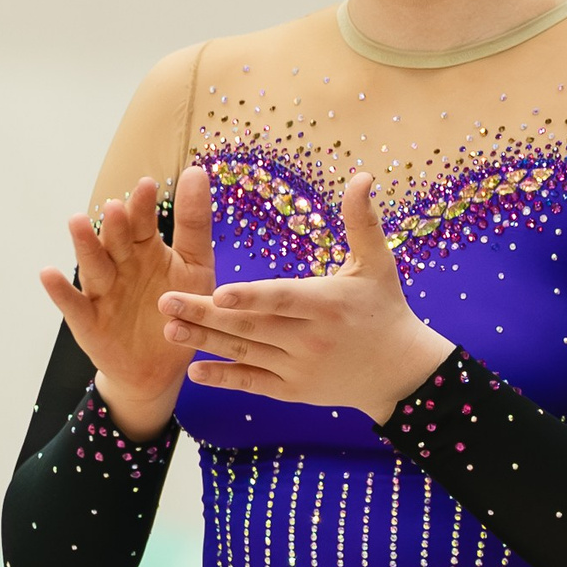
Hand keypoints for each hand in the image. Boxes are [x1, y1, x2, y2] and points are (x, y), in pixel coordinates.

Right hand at [38, 165, 215, 441]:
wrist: (161, 366)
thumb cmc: (180, 308)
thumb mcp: (196, 266)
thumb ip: (194, 223)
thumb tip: (195, 171)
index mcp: (146, 251)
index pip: (144, 223)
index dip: (144, 206)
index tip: (148, 184)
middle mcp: (121, 266)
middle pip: (116, 242)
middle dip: (116, 225)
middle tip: (116, 206)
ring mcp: (102, 292)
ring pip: (93, 266)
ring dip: (85, 246)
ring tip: (78, 222)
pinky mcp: (88, 321)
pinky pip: (73, 304)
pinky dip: (61, 290)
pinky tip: (49, 273)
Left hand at [155, 171, 451, 422]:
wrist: (402, 372)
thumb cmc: (387, 309)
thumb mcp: (379, 264)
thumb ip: (362, 221)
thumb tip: (361, 176)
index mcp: (329, 304)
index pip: (283, 298)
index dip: (251, 296)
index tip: (218, 290)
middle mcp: (312, 338)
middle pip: (251, 326)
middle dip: (205, 314)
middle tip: (164, 301)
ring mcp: (301, 368)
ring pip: (246, 353)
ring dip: (205, 342)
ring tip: (168, 328)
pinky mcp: (295, 390)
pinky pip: (254, 383)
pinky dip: (224, 378)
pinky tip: (194, 371)